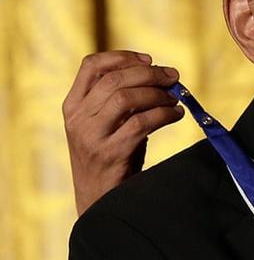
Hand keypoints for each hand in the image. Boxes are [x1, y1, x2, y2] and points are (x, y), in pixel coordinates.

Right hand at [63, 51, 183, 215]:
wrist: (100, 202)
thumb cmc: (110, 158)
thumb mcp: (106, 124)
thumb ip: (120, 100)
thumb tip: (160, 75)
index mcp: (72, 106)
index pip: (90, 66)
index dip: (122, 57)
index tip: (148, 59)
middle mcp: (77, 119)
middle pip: (114, 79)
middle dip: (149, 73)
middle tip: (173, 76)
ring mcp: (91, 136)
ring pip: (125, 98)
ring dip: (157, 94)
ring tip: (175, 99)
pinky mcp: (110, 153)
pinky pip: (141, 123)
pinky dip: (164, 114)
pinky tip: (176, 115)